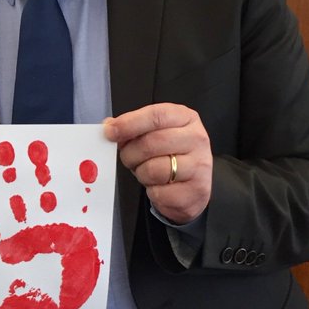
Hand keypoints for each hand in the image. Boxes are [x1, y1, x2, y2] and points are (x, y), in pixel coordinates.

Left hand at [104, 103, 211, 223]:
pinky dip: (152, 192)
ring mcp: (200, 166)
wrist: (192, 186)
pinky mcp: (196, 191)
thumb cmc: (170, 155)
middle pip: (151, 143)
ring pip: (154, 170)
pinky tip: (158, 186)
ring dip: (141, 173)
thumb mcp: (154, 133)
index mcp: (186, 118)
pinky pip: (159, 192)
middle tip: (127, 158)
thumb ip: (133, 127)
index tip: (110, 132)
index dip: (129, 124)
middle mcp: (197, 139)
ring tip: (146, 172)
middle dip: (130, 153)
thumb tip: (109, 126)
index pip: (156, 116)